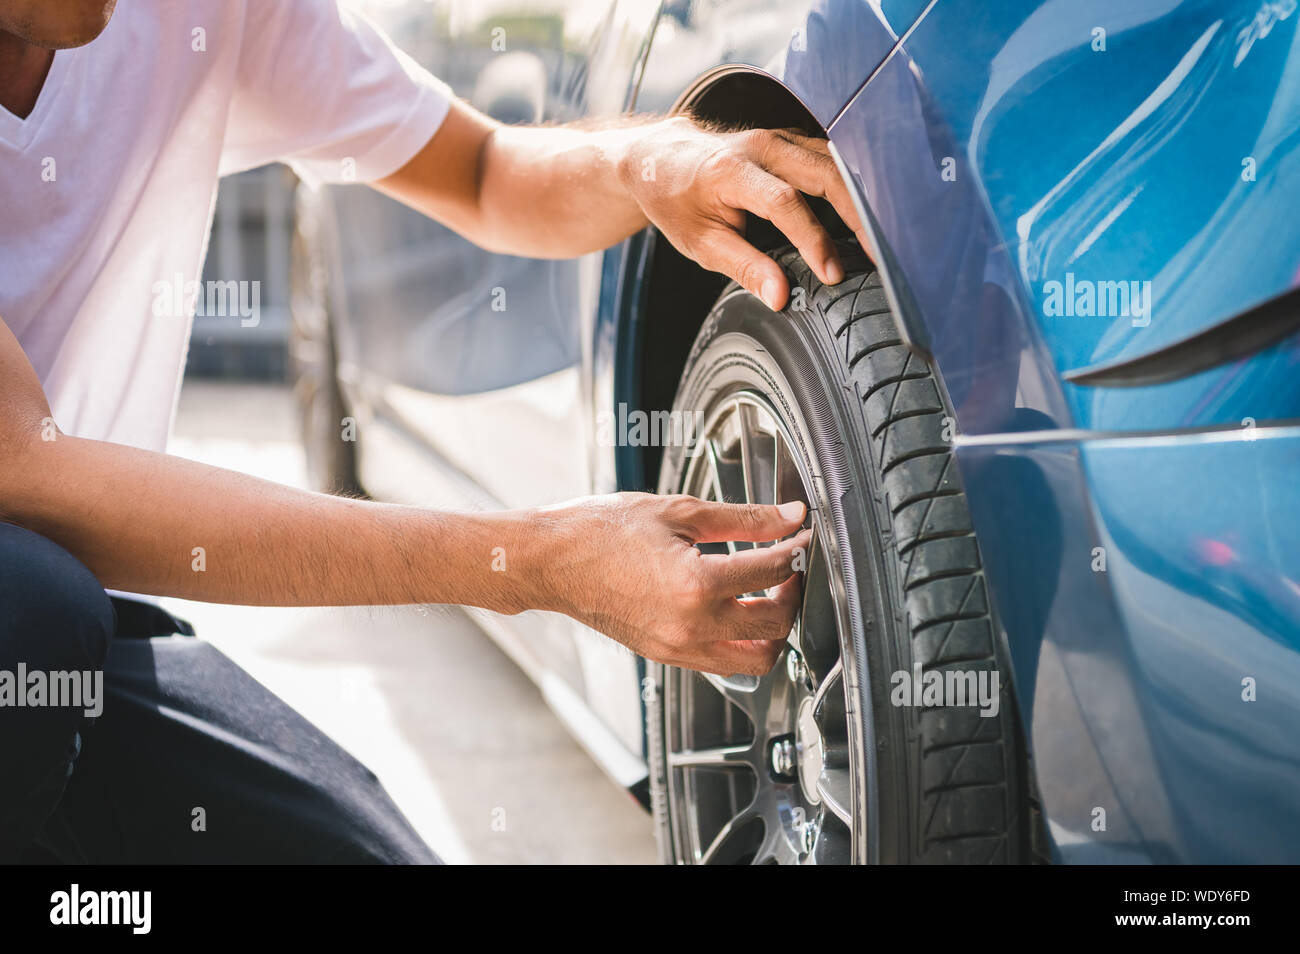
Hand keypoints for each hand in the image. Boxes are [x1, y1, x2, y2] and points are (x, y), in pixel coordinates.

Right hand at [529, 492, 810, 675]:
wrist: (550, 561)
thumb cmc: (599, 531)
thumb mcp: (679, 512)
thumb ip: (743, 518)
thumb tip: (788, 517)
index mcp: (696, 584)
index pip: (773, 571)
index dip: (796, 549)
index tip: (801, 535)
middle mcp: (691, 625)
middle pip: (776, 625)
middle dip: (793, 594)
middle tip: (789, 567)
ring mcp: (679, 647)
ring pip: (756, 660)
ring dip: (774, 631)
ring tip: (768, 595)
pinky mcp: (667, 656)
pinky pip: (723, 663)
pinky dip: (742, 643)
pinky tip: (736, 611)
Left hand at [619, 117, 869, 309]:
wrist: (661, 157)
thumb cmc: (676, 201)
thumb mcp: (699, 243)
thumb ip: (743, 267)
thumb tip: (780, 297)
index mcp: (731, 170)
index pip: (784, 203)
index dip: (812, 240)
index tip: (831, 274)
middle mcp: (760, 146)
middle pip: (824, 173)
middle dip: (856, 217)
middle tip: (877, 257)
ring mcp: (778, 138)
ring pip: (835, 161)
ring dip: (861, 200)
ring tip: (880, 240)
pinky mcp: (790, 140)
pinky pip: (831, 158)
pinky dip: (852, 185)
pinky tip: (867, 213)